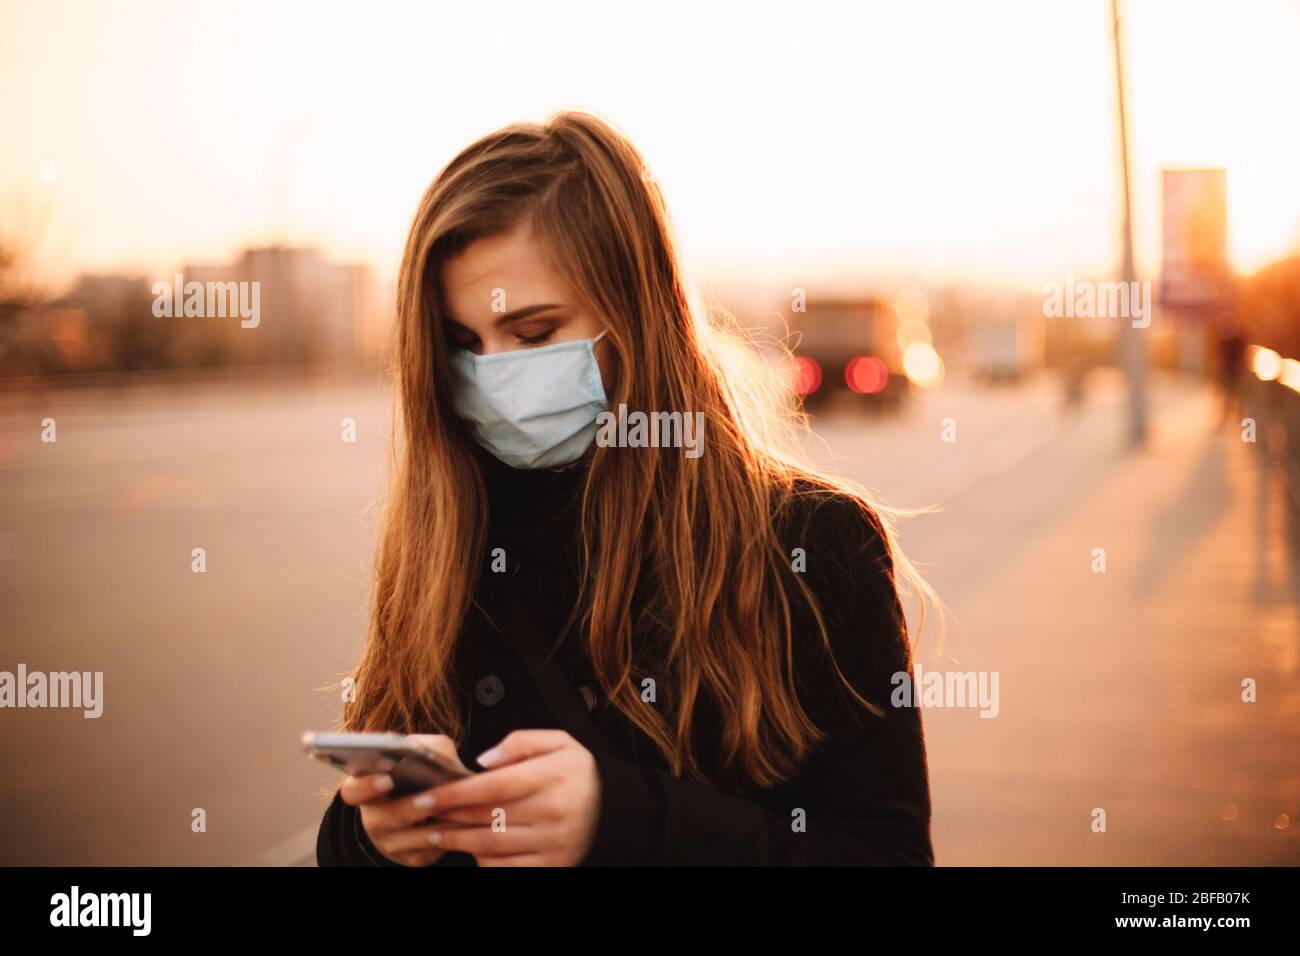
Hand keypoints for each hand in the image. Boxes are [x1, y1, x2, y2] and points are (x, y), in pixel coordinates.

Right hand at [340, 734, 472, 866]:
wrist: (429, 804)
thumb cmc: (421, 770)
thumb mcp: (423, 752)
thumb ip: (427, 748)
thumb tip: (435, 756)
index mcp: (366, 787)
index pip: (353, 791)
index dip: (366, 786)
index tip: (387, 779)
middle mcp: (373, 817)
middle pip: (382, 818)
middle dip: (408, 808)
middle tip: (429, 799)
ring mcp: (389, 841)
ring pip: (407, 839)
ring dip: (432, 826)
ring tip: (453, 813)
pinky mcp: (412, 858)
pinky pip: (427, 852)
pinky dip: (446, 839)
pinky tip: (463, 826)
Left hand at [418, 729, 600, 866]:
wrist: (615, 809)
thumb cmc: (579, 773)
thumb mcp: (559, 741)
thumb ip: (520, 742)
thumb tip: (483, 761)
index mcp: (553, 777)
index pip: (493, 787)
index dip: (455, 792)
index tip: (427, 794)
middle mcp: (553, 812)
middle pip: (486, 817)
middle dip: (448, 815)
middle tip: (421, 810)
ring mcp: (553, 843)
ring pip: (491, 845)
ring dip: (457, 840)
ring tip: (435, 831)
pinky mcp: (553, 865)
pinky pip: (507, 868)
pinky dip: (483, 861)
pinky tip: (469, 849)